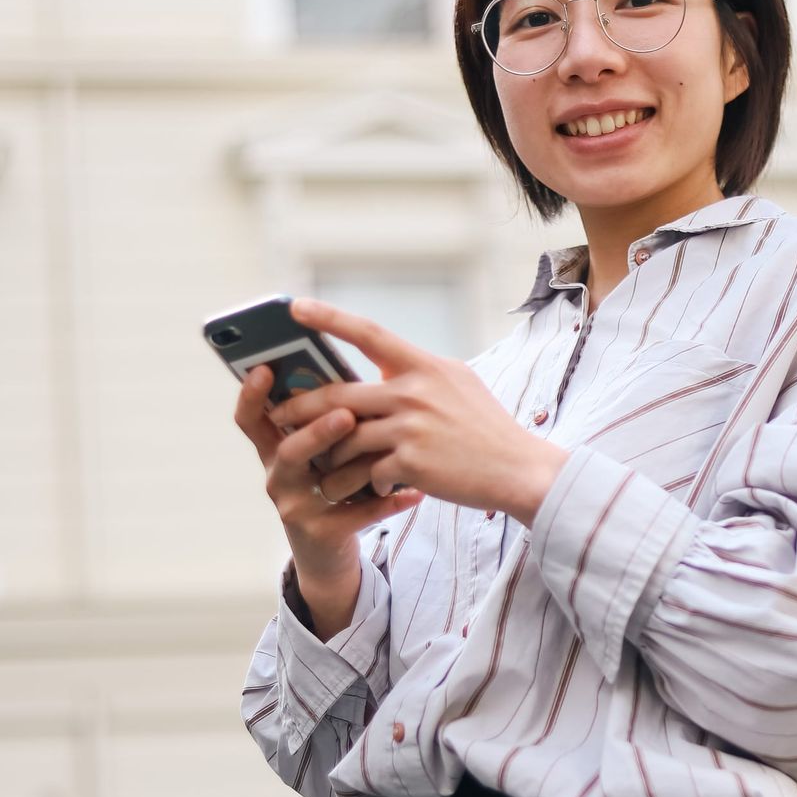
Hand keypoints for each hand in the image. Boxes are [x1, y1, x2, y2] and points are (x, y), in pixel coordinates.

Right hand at [233, 361, 424, 588]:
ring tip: (388, 451)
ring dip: (359, 466)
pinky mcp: (322, 533)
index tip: (264, 368)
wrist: (328, 549)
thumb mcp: (320, 451)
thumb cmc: (331, 482)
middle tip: (346, 414)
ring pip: (325, 483)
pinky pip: (358, 515)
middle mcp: (278, 476)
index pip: (251, 420)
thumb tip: (351, 367)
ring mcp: (297, 507)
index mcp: (274, 448)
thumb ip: (325, 415)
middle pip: (290, 450)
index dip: (251, 396)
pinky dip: (388, 503)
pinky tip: (414, 494)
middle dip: (317, 432)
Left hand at [277, 299, 570, 526]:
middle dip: (299, 407)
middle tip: (279, 414)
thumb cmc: (484, 428)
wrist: (518, 469)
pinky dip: (365, 483)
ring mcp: (411, 427)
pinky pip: (367, 472)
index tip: (294, 307)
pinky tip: (373, 489)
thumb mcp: (456, 383)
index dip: (329, 318)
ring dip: (329, 458)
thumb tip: (379, 363)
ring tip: (323, 470)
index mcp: (422, 365)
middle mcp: (413, 391)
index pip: (367, 332)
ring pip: (344, 440)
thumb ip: (417, 373)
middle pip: (337, 396)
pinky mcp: (411, 462)